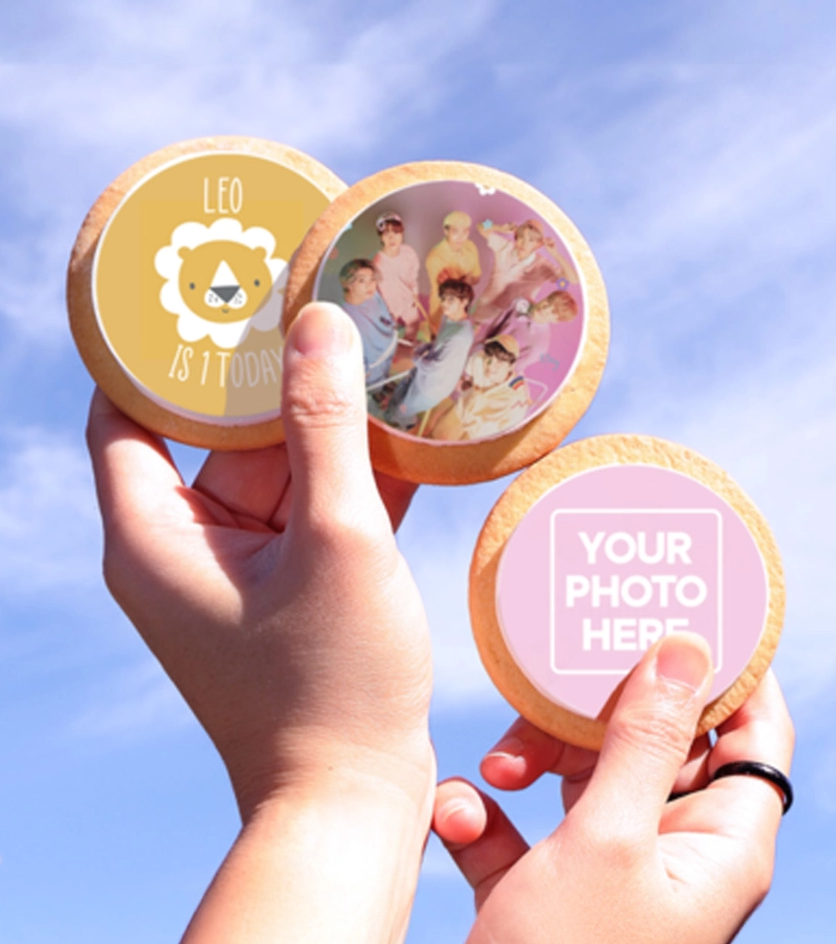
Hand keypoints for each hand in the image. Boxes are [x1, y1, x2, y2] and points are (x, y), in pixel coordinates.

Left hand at [88, 302, 435, 942]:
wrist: (352, 798)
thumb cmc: (333, 683)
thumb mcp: (335, 540)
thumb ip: (326, 426)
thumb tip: (318, 319)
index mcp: (153, 535)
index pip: (127, 410)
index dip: (160, 349)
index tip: (210, 290)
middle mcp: (183, 545)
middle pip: (215, 431)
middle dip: (271, 374)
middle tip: (318, 297)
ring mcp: (238, 565)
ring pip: (275, 466)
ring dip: (323, 421)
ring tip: (373, 347)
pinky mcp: (287, 582)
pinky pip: (310, 505)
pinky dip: (347, 472)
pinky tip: (403, 425)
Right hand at [434, 634, 793, 943]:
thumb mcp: (608, 839)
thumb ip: (645, 739)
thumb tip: (688, 648)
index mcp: (716, 847)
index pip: (754, 739)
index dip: (734, 675)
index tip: (688, 613)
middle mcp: (668, 854)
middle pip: (652, 746)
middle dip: (598, 713)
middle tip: (558, 680)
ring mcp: (605, 871)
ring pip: (579, 777)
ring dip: (530, 759)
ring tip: (496, 765)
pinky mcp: (547, 887)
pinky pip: (525, 825)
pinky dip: (489, 814)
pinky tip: (458, 816)